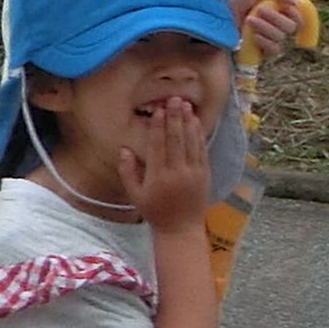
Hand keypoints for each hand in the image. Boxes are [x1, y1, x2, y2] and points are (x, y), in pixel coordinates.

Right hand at [122, 94, 214, 236]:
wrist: (181, 228)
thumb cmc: (155, 211)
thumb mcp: (135, 195)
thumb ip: (128, 172)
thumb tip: (124, 149)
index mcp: (158, 177)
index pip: (158, 146)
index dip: (158, 127)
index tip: (157, 110)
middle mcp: (177, 172)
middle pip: (176, 140)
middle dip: (174, 118)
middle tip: (173, 99)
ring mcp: (193, 172)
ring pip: (191, 142)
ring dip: (188, 122)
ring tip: (185, 104)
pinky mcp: (204, 173)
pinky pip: (202, 150)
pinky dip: (199, 134)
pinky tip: (195, 122)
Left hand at [225, 0, 313, 60]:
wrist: (212, 12)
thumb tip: (295, 3)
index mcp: (277, 8)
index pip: (298, 16)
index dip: (296, 13)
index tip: (287, 7)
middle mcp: (273, 24)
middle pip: (292, 27)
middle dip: (276, 18)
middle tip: (259, 10)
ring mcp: (265, 38)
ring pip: (281, 38)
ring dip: (267, 28)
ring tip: (248, 20)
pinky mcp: (257, 50)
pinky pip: (273, 49)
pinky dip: (265, 41)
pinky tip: (253, 35)